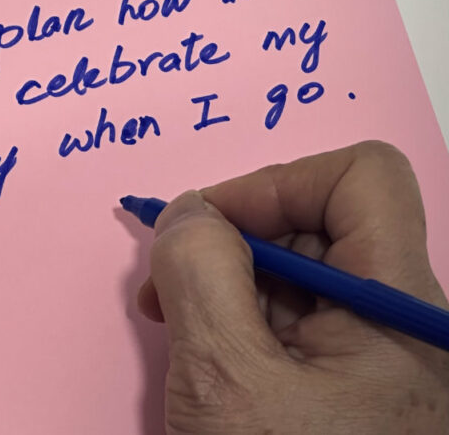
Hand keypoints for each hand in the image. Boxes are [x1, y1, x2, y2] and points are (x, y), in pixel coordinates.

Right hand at [137, 141, 448, 433]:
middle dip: (230, 240)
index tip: (207, 230)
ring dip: (224, 283)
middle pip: (320, 224)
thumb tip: (191, 211)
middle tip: (164, 287)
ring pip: (300, 274)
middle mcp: (402, 322)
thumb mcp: (225, 379)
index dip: (276, 182)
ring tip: (171, 323)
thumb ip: (200, 272)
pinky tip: (202, 354)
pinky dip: (239, 321)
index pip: (360, 177)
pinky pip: (295, 323)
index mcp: (400, 307)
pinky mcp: (354, 388)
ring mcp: (380, 359)